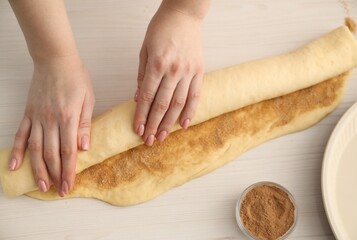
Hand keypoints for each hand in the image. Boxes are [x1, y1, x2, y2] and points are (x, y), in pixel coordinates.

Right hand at [8, 55, 94, 196]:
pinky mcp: (28, 113)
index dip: (69, 171)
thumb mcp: (88, 99)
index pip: (69, 151)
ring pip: (35, 149)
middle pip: (51, 154)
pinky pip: (21, 135)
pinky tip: (15, 166)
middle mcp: (51, 121)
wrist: (55, 60)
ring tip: (42, 185)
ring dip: (38, 169)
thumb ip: (86, 124)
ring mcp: (37, 118)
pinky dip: (17, 151)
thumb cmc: (76, 78)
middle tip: (58, 191)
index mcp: (69, 118)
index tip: (70, 186)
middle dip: (56, 175)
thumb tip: (84, 148)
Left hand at [134, 5, 203, 145]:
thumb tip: (140, 99)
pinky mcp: (199, 72)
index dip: (141, 116)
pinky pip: (195, 95)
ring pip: (178, 104)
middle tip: (149, 141)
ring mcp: (188, 72)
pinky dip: (190, 111)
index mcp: (157, 64)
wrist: (184, 14)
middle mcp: (173, 71)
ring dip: (169, 123)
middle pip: (162, 104)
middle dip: (154, 125)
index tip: (137, 130)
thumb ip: (142, 75)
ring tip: (162, 137)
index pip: (148, 97)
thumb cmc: (161, 29)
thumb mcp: (145, 49)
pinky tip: (184, 125)